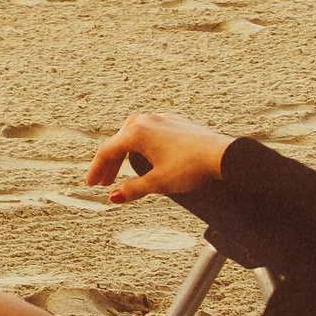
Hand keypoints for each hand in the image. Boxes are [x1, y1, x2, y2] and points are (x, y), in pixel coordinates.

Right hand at [87, 112, 232, 201]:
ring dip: (127, 152)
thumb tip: (114, 196)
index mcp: (135, 133)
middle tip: (105, 181)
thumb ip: (133, 189)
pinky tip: (150, 154)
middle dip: (111, 163)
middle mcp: (146, 120)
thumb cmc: (191, 167)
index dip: (96, 170)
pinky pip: (152, 131)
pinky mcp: (178, 122)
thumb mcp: (158, 182)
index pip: (107, 152)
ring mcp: (163, 119)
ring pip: (135, 134)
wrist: (224, 156)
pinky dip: (144, 145)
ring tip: (126, 168)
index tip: (91, 184)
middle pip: (119, 142)